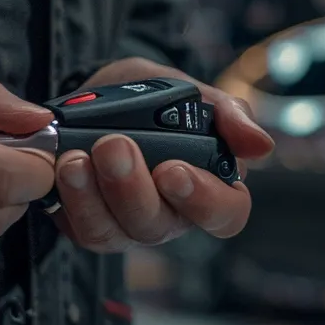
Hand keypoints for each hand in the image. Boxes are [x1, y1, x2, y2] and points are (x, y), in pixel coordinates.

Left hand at [51, 57, 273, 252]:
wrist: (98, 97)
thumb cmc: (155, 100)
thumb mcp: (193, 91)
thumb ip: (228, 114)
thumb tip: (261, 145)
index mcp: (210, 187)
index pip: (226, 215)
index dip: (204, 201)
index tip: (174, 169)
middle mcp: (172, 214)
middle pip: (160, 225)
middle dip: (132, 188)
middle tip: (113, 145)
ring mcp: (128, 225)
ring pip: (115, 233)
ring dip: (93, 196)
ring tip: (76, 158)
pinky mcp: (89, 225)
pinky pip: (81, 229)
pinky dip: (70, 200)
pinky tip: (62, 167)